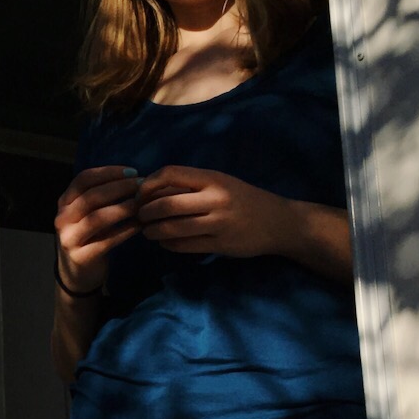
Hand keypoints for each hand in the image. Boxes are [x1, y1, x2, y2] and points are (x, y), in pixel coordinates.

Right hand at [54, 165, 141, 293]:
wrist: (76, 274)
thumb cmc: (87, 237)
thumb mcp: (86, 214)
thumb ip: (100, 197)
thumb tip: (133, 178)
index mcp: (64, 203)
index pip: (83, 179)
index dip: (108, 172)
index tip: (133, 171)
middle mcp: (62, 219)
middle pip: (91, 196)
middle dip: (119, 188)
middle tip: (141, 186)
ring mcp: (69, 238)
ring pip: (97, 218)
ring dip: (122, 208)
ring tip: (141, 204)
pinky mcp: (81, 257)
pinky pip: (106, 241)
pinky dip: (125, 231)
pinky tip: (139, 226)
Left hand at [135, 165, 293, 257]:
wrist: (279, 222)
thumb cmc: (244, 200)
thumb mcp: (220, 183)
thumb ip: (191, 186)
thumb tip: (149, 189)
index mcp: (213, 178)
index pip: (170, 173)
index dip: (148, 184)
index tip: (141, 194)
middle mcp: (216, 199)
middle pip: (166, 204)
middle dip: (145, 212)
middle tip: (139, 216)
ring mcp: (219, 223)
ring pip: (172, 228)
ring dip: (152, 231)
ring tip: (147, 231)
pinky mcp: (221, 245)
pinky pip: (184, 245)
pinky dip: (167, 244)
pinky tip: (164, 241)